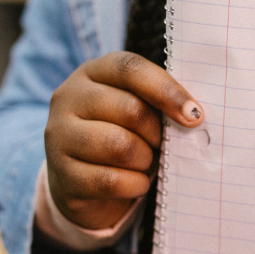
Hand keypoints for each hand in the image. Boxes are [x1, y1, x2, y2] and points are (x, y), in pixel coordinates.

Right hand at [44, 51, 203, 230]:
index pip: (130, 69)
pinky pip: (111, 180)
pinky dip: (135, 184)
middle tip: (161, 145)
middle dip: (157, 133)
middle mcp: (69, 98)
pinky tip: (137, 182)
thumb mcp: (135, 109)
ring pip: (120, 146)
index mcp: (92, 72)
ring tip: (145, 162)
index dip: (166, 90)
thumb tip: (193, 114)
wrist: (80, 181)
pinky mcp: (62, 174)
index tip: (195, 114)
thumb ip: (157, 102)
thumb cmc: (120, 135)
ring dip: (145, 160)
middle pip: (130, 109)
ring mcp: (59, 136)